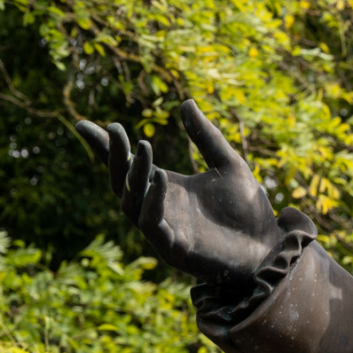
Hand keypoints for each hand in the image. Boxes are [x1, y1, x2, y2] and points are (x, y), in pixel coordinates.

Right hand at [76, 101, 282, 284]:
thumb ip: (206, 137)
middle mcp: (159, 208)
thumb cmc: (248, 210)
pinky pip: (153, 226)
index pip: (127, 166)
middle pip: (122, 183)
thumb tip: (185, 103)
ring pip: (131, 205)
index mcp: (166, 188)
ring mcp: (164, 230)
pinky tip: (159, 179)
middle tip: (115, 130)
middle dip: (115, 157)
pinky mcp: (175, 249)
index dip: (105, 148)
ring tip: (144, 147)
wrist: (268, 246)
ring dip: (134, 176)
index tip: (84, 125)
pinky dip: (152, 202)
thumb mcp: (228, 164)